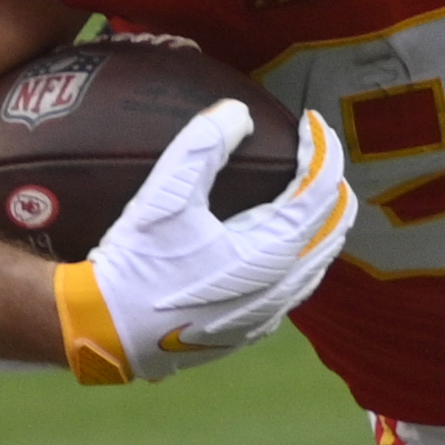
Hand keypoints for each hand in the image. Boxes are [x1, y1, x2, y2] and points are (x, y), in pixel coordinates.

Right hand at [55, 103, 353, 383]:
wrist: (110, 332)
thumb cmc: (139, 262)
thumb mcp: (166, 194)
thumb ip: (205, 144)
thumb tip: (240, 112)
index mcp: (271, 253)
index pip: (320, 190)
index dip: (322, 148)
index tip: (311, 120)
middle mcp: (282, 287)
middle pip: (333, 227)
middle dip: (331, 182)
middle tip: (316, 150)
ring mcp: (270, 314)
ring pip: (319, 260)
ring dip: (320, 220)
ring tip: (307, 189)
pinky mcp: (252, 330)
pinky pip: (297, 286)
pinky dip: (302, 253)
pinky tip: (282, 243)